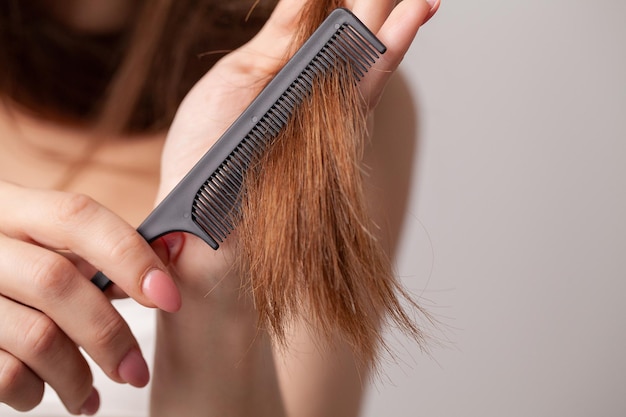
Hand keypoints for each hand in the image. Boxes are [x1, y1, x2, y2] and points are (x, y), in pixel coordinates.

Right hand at [0, 181, 180, 413]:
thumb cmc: (15, 276)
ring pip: (36, 336)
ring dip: (77, 376)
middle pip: (56, 281)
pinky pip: (6, 374)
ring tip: (88, 393)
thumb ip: (94, 254)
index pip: (77, 216)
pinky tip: (45, 394)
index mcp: (12, 208)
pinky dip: (37, 393)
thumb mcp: (43, 250)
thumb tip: (163, 271)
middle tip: (136, 371)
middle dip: (109, 334)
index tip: (167, 297)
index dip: (129, 254)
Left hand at [157, 0, 439, 295]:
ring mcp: (330, 119)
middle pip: (358, 41)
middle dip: (382, 8)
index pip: (330, 28)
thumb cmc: (205, 151)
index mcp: (289, 74)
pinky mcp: (336, 143)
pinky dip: (385, 56)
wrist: (199, 220)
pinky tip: (405, 24)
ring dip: (395, 24)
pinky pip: (364, 92)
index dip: (353, 2)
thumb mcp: (238, 77)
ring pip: (371, 62)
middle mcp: (316, 95)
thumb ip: (281, 37)